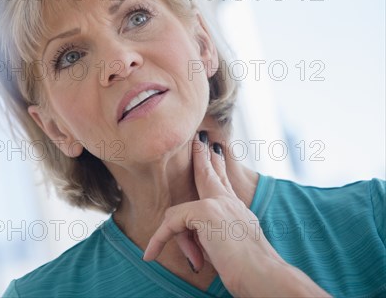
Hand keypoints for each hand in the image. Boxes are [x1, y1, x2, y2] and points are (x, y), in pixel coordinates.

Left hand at [142, 131, 329, 296]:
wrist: (265, 276)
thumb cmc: (251, 271)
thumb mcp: (227, 248)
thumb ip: (212, 235)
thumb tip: (195, 235)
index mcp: (237, 210)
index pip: (224, 184)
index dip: (217, 167)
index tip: (215, 151)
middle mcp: (230, 203)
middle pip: (211, 174)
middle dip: (202, 156)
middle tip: (199, 138)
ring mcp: (218, 203)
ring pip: (181, 211)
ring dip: (168, 236)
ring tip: (152, 247)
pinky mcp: (206, 211)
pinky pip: (171, 224)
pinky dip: (159, 241)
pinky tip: (151, 255)